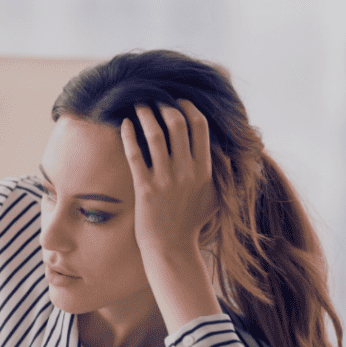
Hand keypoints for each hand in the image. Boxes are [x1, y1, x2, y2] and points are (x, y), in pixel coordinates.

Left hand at [120, 100, 215, 256]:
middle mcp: (187, 171)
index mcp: (206, 170)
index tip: (178, 100)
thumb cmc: (191, 223)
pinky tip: (123, 124)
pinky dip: (128, 135)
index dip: (188, 108)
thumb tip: (222, 150)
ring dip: (145, 115)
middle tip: (154, 99)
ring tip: (138, 105)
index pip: (200, 128)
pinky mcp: (145, 188)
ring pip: (155, 135)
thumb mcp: (214, 196)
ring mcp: (166, 179)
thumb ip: (220, 172)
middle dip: (164, 106)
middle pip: (177, 125)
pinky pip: (135, 154)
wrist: (172, 247)